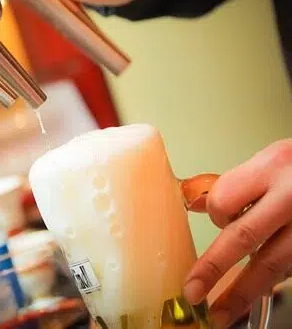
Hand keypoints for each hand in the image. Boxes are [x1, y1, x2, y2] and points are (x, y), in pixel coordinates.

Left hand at [183, 139, 291, 327]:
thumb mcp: (267, 162)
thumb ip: (234, 184)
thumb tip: (195, 204)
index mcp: (271, 168)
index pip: (224, 198)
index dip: (214, 214)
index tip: (213, 219)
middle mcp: (290, 197)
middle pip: (244, 237)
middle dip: (214, 268)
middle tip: (194, 292)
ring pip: (272, 263)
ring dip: (244, 292)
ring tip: (224, 312)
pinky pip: (290, 268)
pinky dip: (272, 281)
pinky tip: (258, 289)